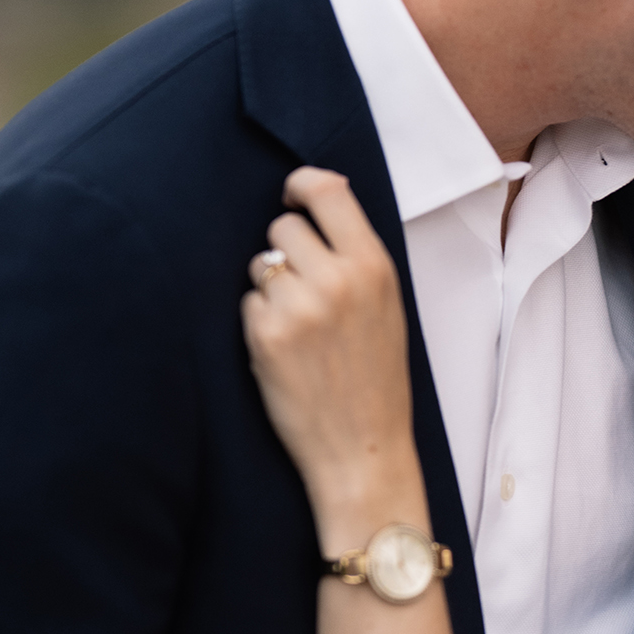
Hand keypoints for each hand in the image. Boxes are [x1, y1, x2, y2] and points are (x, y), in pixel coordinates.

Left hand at [242, 168, 421, 537]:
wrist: (363, 449)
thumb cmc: (376, 379)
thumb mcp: (386, 306)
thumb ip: (357, 255)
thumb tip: (319, 198)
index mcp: (374, 266)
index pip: (328, 189)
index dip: (301, 185)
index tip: (293, 197)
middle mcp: (337, 279)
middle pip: (282, 226)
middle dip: (284, 251)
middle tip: (302, 288)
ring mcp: (299, 307)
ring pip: (260, 265)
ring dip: (269, 288)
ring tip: (297, 326)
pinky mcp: (265, 335)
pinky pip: (247, 304)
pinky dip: (258, 323)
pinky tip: (284, 352)